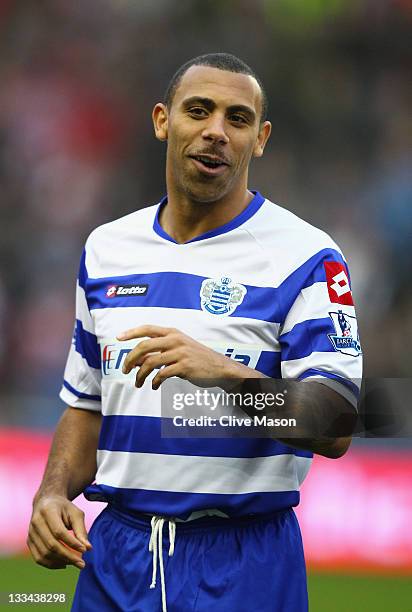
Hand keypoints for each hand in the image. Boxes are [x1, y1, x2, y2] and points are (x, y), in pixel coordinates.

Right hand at [27, 495, 91, 569]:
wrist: (46, 502)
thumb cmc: (64, 508)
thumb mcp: (76, 514)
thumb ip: (81, 530)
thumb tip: (88, 548)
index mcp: (48, 511)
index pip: (59, 532)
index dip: (72, 543)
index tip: (85, 550)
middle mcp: (36, 522)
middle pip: (51, 545)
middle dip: (68, 556)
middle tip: (82, 563)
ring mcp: (30, 533)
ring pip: (44, 554)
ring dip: (61, 562)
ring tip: (75, 563)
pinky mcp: (29, 541)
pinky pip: (38, 558)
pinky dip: (51, 564)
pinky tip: (64, 564)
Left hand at [117, 325, 257, 389]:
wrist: (219, 367)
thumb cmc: (196, 358)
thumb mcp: (178, 349)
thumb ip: (159, 351)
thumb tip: (135, 360)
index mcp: (173, 332)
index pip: (147, 328)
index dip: (131, 332)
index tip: (118, 338)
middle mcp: (175, 340)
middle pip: (144, 346)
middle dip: (130, 359)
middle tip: (125, 369)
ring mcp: (180, 352)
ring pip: (150, 362)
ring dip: (140, 374)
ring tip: (138, 382)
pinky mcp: (184, 366)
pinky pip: (162, 374)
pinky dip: (154, 382)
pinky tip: (154, 386)